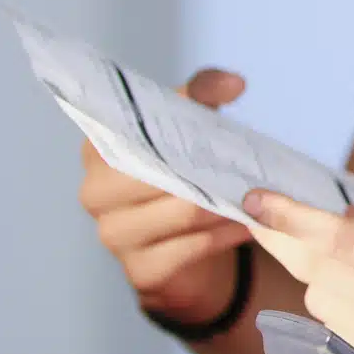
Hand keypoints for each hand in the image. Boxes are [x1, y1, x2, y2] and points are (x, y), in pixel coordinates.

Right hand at [81, 68, 250, 323]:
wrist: (182, 254)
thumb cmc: (180, 183)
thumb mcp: (187, 134)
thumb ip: (201, 96)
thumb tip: (232, 83)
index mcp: (99, 150)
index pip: (137, 122)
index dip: (182, 107)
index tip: (228, 96)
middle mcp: (95, 192)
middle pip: (161, 172)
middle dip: (210, 167)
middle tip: (249, 162)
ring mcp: (113, 235)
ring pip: (182, 212)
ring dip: (225, 204)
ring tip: (257, 195)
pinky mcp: (139, 271)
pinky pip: (191, 249)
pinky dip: (224, 235)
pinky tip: (246, 226)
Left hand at [242, 191, 353, 353]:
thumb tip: (340, 221)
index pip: (333, 237)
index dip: (287, 217)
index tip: (255, 200)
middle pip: (315, 274)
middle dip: (315, 252)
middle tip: (331, 240)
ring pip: (322, 309)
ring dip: (334, 288)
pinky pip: (343, 339)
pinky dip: (353, 320)